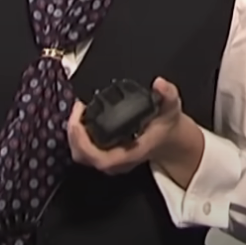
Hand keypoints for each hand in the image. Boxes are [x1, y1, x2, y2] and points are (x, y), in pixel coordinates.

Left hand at [67, 77, 205, 186]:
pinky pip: (84, 150)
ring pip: (82, 155)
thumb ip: (168, 94)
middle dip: (74, 134)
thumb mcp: (172, 107)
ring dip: (74, 134)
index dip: (85, 143)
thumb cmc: (166, 125)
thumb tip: (159, 83)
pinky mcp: (105, 154)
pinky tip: (81, 119)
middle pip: (84, 157)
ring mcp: (111, 160)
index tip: (80, 120)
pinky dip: (79, 135)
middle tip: (77, 109)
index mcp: (133, 152)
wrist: (169, 140)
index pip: (103, 159)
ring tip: (78, 111)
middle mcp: (119, 160)